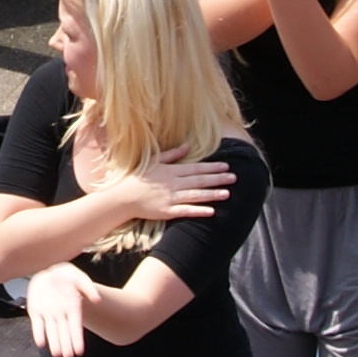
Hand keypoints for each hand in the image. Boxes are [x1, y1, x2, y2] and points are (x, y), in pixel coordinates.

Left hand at [23, 266, 90, 356]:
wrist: (49, 274)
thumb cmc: (68, 277)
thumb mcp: (80, 278)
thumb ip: (89, 288)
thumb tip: (98, 300)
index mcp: (73, 309)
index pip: (76, 327)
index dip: (77, 339)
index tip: (80, 352)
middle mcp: (61, 314)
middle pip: (64, 332)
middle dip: (66, 345)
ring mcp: (48, 314)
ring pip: (51, 331)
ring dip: (54, 342)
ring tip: (57, 355)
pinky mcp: (35, 311)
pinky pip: (37, 324)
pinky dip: (39, 333)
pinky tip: (40, 343)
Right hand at [91, 152, 232, 228]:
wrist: (123, 197)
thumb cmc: (139, 177)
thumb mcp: (155, 160)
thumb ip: (172, 154)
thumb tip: (187, 146)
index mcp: (171, 170)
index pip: (196, 168)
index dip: (212, 167)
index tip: (226, 166)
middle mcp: (173, 183)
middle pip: (199, 180)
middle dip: (217, 179)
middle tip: (234, 177)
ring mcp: (170, 197)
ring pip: (195, 195)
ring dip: (212, 194)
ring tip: (227, 193)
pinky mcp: (167, 211)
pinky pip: (185, 210)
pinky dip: (198, 211)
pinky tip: (211, 211)